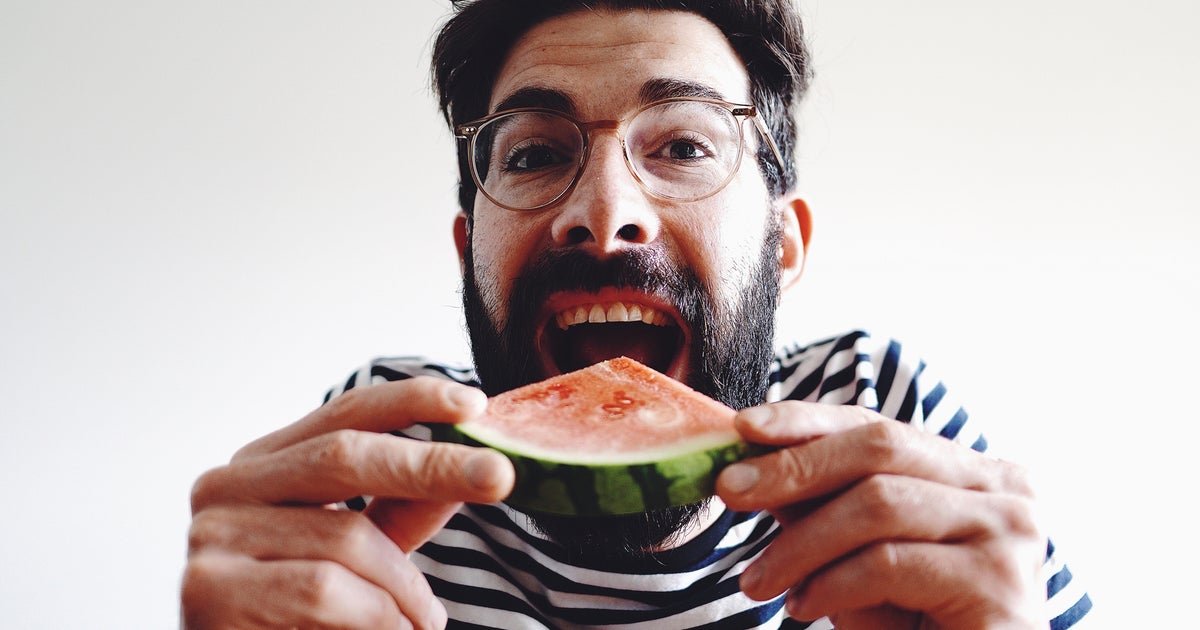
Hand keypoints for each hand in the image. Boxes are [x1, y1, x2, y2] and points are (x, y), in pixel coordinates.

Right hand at [181, 377, 514, 629]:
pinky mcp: (209, 589)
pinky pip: (325, 589)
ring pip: (346, 539)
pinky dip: (378, 616)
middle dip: (432, 466)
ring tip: (426, 622)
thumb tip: (478, 461)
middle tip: (500, 475)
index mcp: (263, 464)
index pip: (345, 413)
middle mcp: (225, 486)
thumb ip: (406, 507)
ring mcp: (210, 536)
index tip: (475, 403)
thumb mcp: (367, 555)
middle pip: (344, 457)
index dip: (412, 400)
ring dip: (406, 589)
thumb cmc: (304, 619)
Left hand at [716, 402, 1046, 628]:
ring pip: (879, 503)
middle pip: (881, 448)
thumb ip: (821, 508)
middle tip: (729, 490)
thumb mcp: (854, 556)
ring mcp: (1009, 531)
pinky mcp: (999, 583)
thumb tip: (754, 464)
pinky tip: (803, 606)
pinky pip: (889, 562)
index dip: (807, 422)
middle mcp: (1004, 488)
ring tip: (758, 580)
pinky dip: (831, 583)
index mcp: (972, 471)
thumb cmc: (913, 625)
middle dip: (795, 467)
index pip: (878, 425)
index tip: (744, 426)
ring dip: (802, 542)